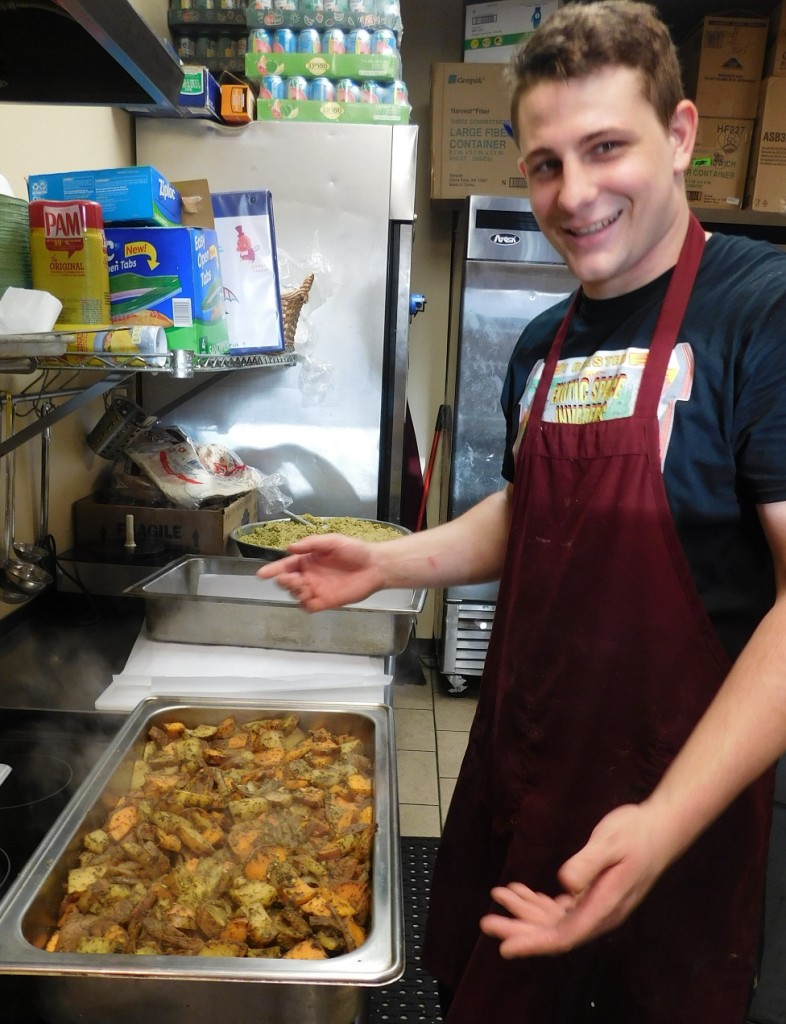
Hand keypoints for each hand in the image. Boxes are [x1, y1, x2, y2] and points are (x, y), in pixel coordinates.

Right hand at [256, 534, 384, 611]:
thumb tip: (290, 548)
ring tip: (304, 585)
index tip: (261, 574)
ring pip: (295, 594)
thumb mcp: (332, 541)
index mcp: (308, 560)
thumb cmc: (355, 550)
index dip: (273, 570)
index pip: (286, 565)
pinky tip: (309, 596)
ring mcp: (316, 589)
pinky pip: (308, 606)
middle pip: (287, 582)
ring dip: (294, 591)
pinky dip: (304, 603)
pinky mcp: (325, 602)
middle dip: (284, 581)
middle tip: (291, 578)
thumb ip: (311, 544)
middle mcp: (309, 575)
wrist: (375, 566)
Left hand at [479, 803, 667, 956]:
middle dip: (519, 930)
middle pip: (553, 932)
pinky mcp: (593, 895)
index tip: (504, 947)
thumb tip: (565, 884)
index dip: (533, 944)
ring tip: (497, 895)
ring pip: (554, 920)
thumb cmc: (636, 833)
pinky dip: (537, 902)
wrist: (661, 828)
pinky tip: (519, 891)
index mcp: (604, 906)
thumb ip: (588, 863)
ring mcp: (596, 906)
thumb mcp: (610, 843)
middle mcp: (599, 913)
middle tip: (486, 923)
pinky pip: (561, 908)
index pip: (564, 936)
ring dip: (524, 912)